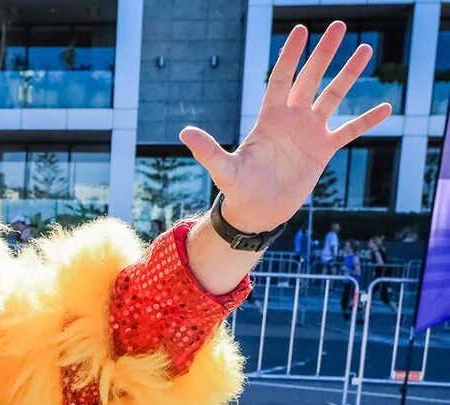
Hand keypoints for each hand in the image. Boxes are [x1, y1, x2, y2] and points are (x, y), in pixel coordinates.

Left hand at [180, 22, 392, 232]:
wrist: (257, 211)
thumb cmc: (238, 189)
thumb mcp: (223, 168)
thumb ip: (208, 149)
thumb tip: (184, 132)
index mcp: (268, 118)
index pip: (281, 78)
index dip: (290, 55)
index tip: (300, 30)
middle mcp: (291, 119)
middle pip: (311, 78)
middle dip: (324, 53)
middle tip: (339, 25)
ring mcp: (310, 133)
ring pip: (334, 96)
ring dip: (349, 74)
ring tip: (366, 49)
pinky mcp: (323, 151)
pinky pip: (349, 131)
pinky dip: (366, 120)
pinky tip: (386, 107)